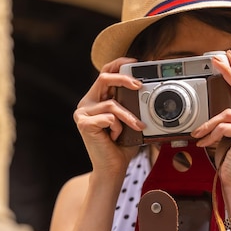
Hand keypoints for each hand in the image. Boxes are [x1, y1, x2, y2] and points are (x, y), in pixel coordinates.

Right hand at [73, 57, 145, 177]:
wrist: (113, 168)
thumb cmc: (122, 145)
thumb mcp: (130, 119)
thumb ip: (132, 104)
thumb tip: (147, 88)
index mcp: (97, 98)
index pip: (105, 73)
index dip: (118, 64)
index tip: (134, 63)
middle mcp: (87, 103)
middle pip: (103, 78)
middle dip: (123, 79)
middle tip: (139, 85)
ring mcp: (82, 113)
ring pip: (111, 103)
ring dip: (128, 116)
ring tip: (138, 126)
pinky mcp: (83, 124)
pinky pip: (108, 118)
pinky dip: (118, 127)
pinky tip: (115, 137)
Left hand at [190, 50, 230, 190]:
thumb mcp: (230, 135)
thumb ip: (229, 119)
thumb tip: (215, 104)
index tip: (228, 56)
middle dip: (228, 71)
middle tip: (215, 59)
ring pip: (226, 113)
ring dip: (208, 125)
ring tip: (199, 134)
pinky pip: (224, 126)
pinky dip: (211, 135)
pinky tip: (205, 143)